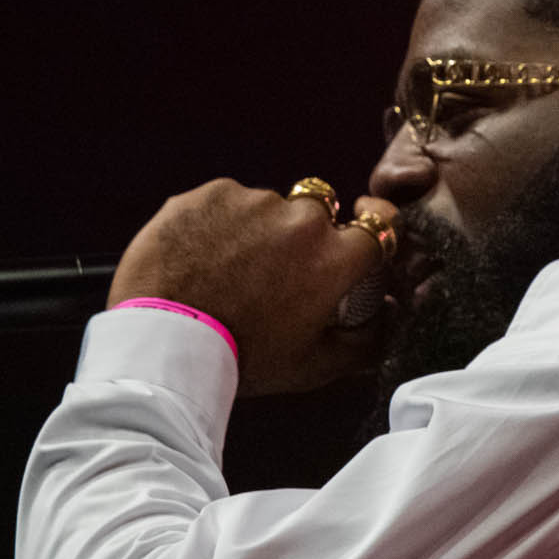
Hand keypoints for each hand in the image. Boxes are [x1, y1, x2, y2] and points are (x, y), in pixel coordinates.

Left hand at [108, 179, 399, 395]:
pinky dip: (219, 222)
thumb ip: (367, 340)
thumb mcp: (315, 365)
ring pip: (269, 207)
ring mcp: (254, 201)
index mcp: (335, 258)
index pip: (379, 224)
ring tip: (228, 270)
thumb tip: (391, 311)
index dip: (373, 223)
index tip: (363, 223)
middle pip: (318, 214)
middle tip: (274, 273)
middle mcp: (302, 220)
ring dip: (258, 229)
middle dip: (304, 236)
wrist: (167, 341)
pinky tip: (203, 256)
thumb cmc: (243, 358)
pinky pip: (226, 201)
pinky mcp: (210, 193)